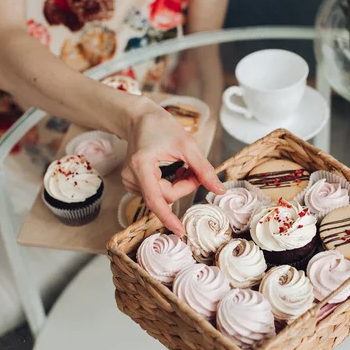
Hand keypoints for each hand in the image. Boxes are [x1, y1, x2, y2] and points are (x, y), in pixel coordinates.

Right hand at [121, 97, 224, 235]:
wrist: (140, 118)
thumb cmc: (161, 126)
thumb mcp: (187, 144)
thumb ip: (204, 169)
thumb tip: (219, 190)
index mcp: (141, 165)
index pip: (155, 199)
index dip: (168, 217)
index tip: (180, 231)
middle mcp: (131, 176)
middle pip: (166, 196)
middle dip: (184, 186)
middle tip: (192, 169)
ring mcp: (130, 181)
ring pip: (163, 196)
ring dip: (178, 186)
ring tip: (180, 166)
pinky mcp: (133, 184)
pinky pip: (157, 193)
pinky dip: (169, 185)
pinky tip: (171, 171)